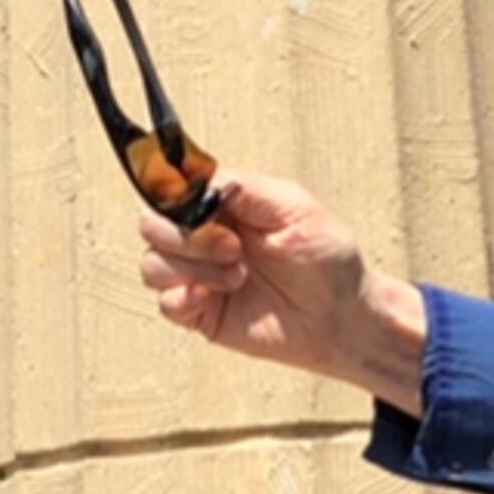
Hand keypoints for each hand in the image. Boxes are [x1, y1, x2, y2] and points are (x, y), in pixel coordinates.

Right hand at [136, 171, 426, 413]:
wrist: (341, 315)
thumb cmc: (326, 256)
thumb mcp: (293, 207)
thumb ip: (243, 190)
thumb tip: (198, 178)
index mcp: (222, 205)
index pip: (172, 189)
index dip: (171, 194)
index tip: (195, 206)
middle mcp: (203, 236)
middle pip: (152, 225)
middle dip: (185, 236)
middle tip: (233, 248)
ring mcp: (198, 275)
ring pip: (152, 264)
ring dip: (190, 268)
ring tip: (237, 277)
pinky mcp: (200, 312)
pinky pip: (164, 303)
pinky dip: (180, 299)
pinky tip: (212, 298)